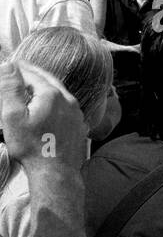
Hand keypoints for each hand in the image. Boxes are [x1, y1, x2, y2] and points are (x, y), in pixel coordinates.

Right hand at [0, 60, 88, 175]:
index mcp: (52, 94)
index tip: (8, 65)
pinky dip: (54, 101)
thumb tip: (8, 64)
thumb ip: (10, 88)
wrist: (56, 172)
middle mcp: (68, 100)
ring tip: (31, 85)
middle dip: (32, 73)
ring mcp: (76, 113)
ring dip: (45, 86)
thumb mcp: (13, 116)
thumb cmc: (32, 147)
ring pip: (59, 93)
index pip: (32, 73)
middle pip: (48, 80)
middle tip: (19, 69)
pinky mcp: (79, 125)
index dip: (18, 68)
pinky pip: (66, 107)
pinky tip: (47, 105)